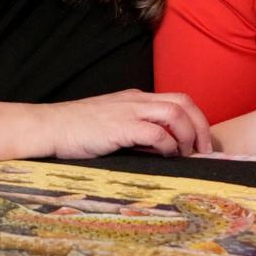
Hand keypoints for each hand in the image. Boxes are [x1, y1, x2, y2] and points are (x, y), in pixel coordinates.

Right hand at [40, 89, 212, 158]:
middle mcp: (137, 100)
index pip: (178, 100)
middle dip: (201, 126)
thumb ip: (138, 133)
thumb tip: (162, 150)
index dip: (196, 120)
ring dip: (188, 135)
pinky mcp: (120, 127)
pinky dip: (167, 144)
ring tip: (189, 155)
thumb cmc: (78, 131)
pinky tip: (167, 156)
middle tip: (205, 151)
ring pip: (174, 112)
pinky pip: (155, 132)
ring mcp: (129, 111)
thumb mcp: (114, 126)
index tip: (202, 142)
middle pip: (184, 102)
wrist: (49, 127)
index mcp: (137, 98)